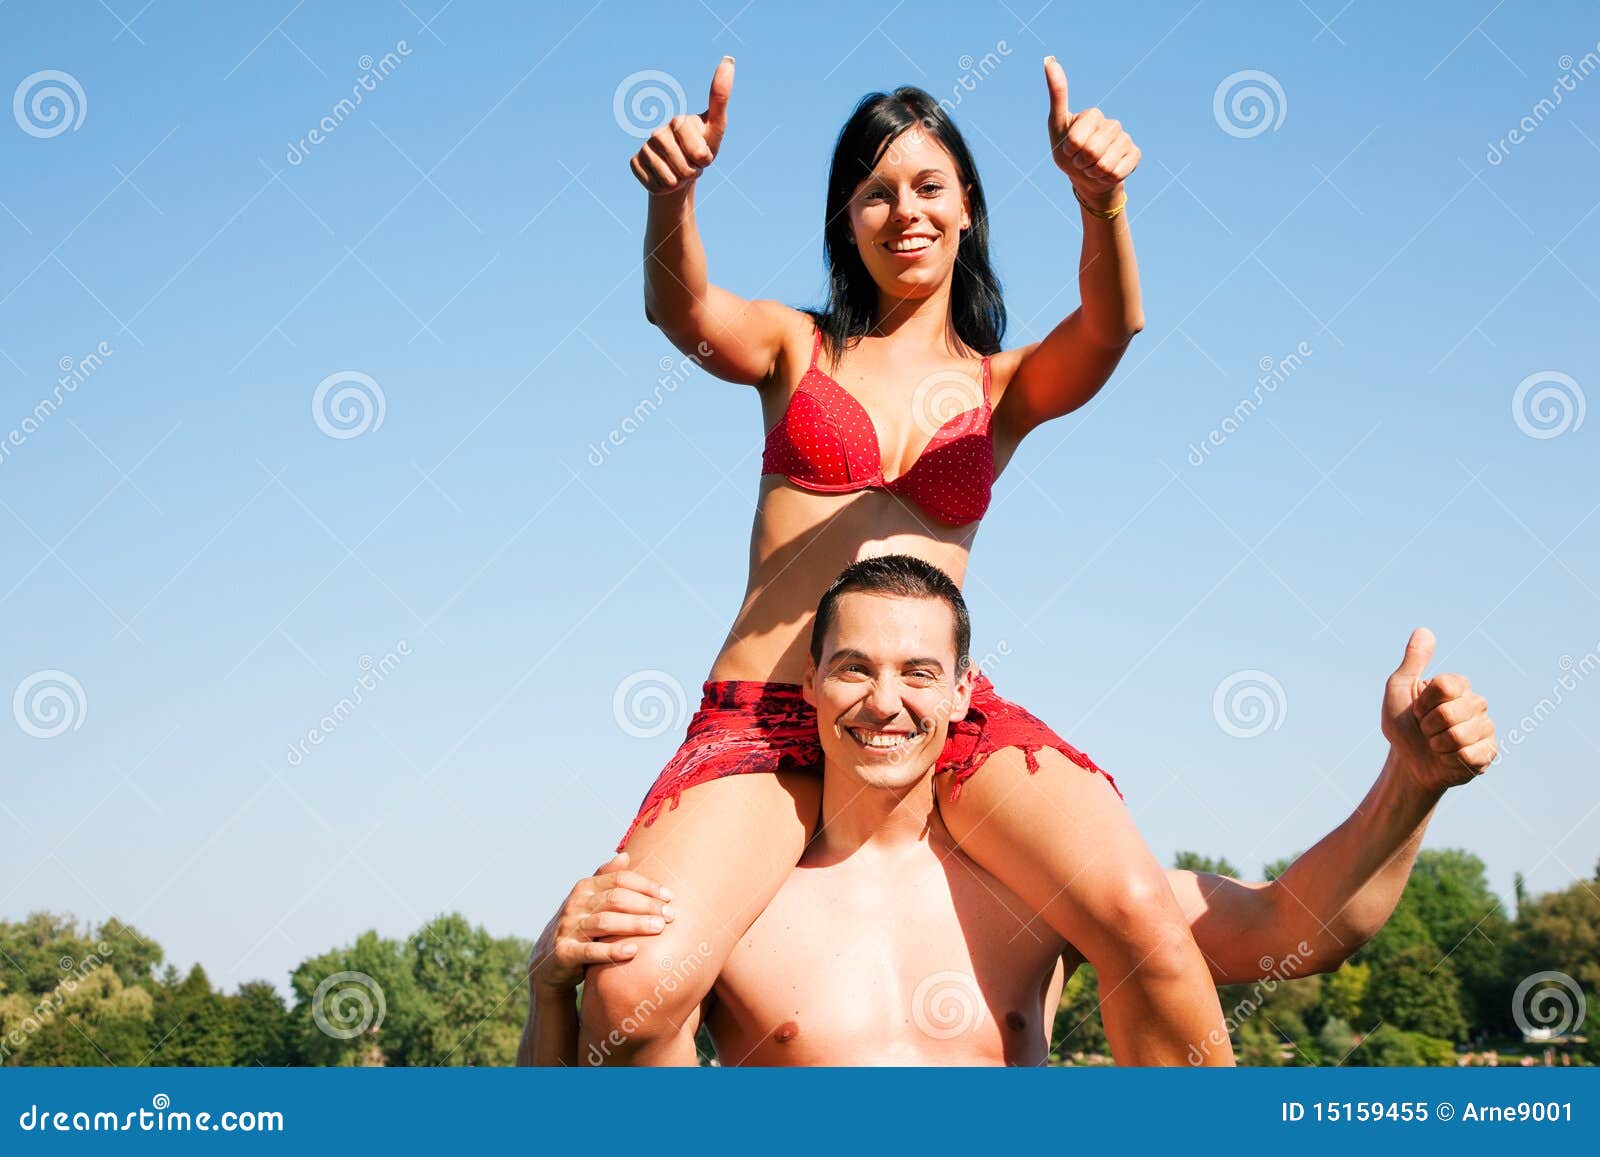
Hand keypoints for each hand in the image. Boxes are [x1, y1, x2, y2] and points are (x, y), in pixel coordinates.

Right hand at [527, 853, 674, 994]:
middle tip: (670, 915)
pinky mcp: (564, 953)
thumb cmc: (579, 927)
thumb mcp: (589, 900)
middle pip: (616, 898)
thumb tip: (625, 854)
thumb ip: (605, 878)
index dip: (646, 886)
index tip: (669, 896)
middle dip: (646, 905)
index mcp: (585, 887)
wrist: (548, 962)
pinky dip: (613, 951)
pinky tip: (633, 950)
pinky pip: (591, 951)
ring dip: (635, 924)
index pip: (620, 879)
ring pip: (605, 922)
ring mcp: (568, 928)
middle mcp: (575, 904)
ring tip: (659, 928)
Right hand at [629, 57, 732, 195]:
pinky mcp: (634, 162)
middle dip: (693, 173)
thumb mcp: (716, 128)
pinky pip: (655, 185)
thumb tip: (728, 58)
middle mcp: (659, 131)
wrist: (679, 174)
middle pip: (685, 168)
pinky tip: (664, 178)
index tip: (704, 156)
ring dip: (679, 182)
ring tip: (679, 171)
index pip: (699, 152)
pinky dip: (664, 188)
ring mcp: (645, 147)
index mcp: (679, 121)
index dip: (704, 160)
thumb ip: (721, 97)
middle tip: (691, 165)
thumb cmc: (701, 150)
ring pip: (670, 179)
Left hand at [1044, 55, 1139, 210]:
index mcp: (1093, 115)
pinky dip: (1106, 179)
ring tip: (1092, 167)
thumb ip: (1057, 95)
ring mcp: (1125, 139)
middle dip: (1080, 164)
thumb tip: (1048, 59)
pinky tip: (1105, 173)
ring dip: (1092, 173)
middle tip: (1081, 161)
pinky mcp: (1135, 155)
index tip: (1070, 149)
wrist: (1086, 178)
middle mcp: (1112, 124)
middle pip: (1091, 152)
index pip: (1075, 140)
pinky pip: (1117, 173)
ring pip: (1104, 165)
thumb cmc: (1068, 152)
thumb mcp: (1057, 126)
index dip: (1069, 151)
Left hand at [1381, 627, 1497, 791]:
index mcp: (1459, 686)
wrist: (1408, 761)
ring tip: (1437, 744)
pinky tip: (1449, 758)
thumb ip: (1412, 661)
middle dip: (1428, 725)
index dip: (1424, 703)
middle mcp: (1477, 704)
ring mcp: (1486, 729)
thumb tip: (1424, 630)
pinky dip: (1449, 759)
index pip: (1446, 686)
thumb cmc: (1403, 725)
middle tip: (1426, 729)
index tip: (1417, 710)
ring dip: (1437, 744)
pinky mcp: (1489, 753)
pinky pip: (1469, 755)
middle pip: (1451, 712)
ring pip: (1460, 735)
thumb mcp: (1399, 690)